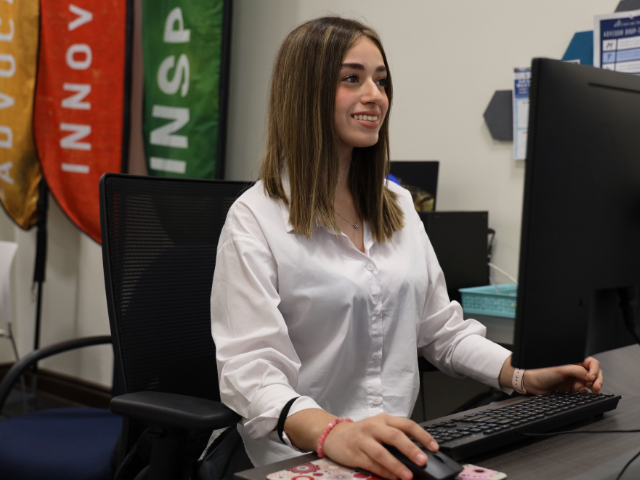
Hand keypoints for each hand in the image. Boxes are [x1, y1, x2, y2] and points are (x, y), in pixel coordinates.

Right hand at [322, 413, 437, 479]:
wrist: (335, 435)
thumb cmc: (363, 433)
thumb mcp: (380, 428)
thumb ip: (396, 437)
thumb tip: (419, 453)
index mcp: (384, 420)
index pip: (407, 424)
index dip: (422, 435)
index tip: (434, 447)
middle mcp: (374, 427)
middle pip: (394, 436)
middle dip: (410, 449)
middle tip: (423, 460)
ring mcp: (363, 439)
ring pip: (382, 452)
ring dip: (396, 465)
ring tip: (408, 476)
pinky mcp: (354, 453)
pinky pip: (371, 463)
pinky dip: (383, 471)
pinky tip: (393, 477)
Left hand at [523, 357, 603, 394]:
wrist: (533, 384)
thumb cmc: (542, 372)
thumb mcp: (560, 369)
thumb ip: (576, 371)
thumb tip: (590, 375)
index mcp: (574, 362)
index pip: (591, 363)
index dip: (594, 369)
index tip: (592, 377)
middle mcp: (576, 370)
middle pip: (594, 373)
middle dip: (598, 379)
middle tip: (596, 387)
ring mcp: (575, 380)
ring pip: (591, 383)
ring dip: (595, 387)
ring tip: (594, 391)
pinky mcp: (573, 389)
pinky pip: (585, 391)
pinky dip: (588, 393)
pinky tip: (586, 394)